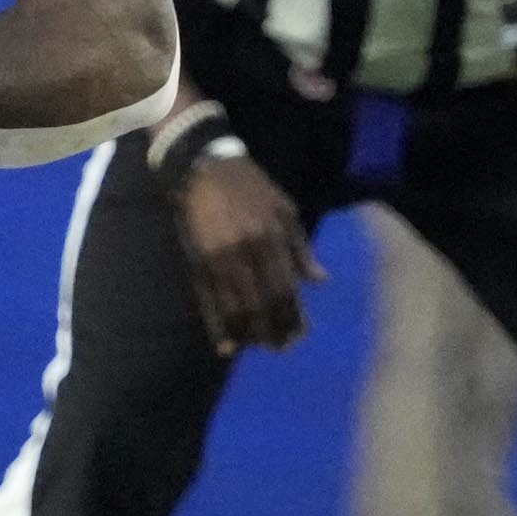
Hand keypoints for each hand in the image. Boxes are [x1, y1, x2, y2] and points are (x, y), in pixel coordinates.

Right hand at [167, 140, 316, 349]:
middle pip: (261, 303)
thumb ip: (301, 247)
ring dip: (248, 334)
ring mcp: (218, 258)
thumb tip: (319, 281)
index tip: (300, 335)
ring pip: (235, 307)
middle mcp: (244, 252)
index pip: (285, 288)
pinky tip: (225, 346)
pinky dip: (217, 326)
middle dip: (273, 330)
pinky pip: (208, 301)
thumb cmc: (250, 186)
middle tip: (281, 348)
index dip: (294, 316)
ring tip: (258, 348)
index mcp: (270, 238)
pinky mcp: (197, 261)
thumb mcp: (284, 208)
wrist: (203, 166)